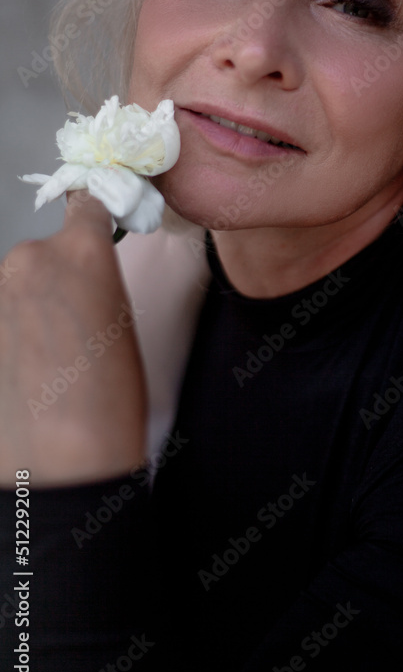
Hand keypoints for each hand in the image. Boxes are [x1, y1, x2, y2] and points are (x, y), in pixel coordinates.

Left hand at [0, 193, 146, 486]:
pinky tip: (18, 376)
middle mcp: (29, 260)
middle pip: (41, 256)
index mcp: (81, 251)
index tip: (90, 224)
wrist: (60, 467)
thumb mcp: (121, 326)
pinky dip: (6, 340)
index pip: (84, 204)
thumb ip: (96, 282)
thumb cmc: (108, 404)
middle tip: (71, 330)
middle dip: (52, 283)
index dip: (89, 217)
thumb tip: (79, 277)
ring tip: (41, 364)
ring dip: (22, 314)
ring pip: (11, 292)